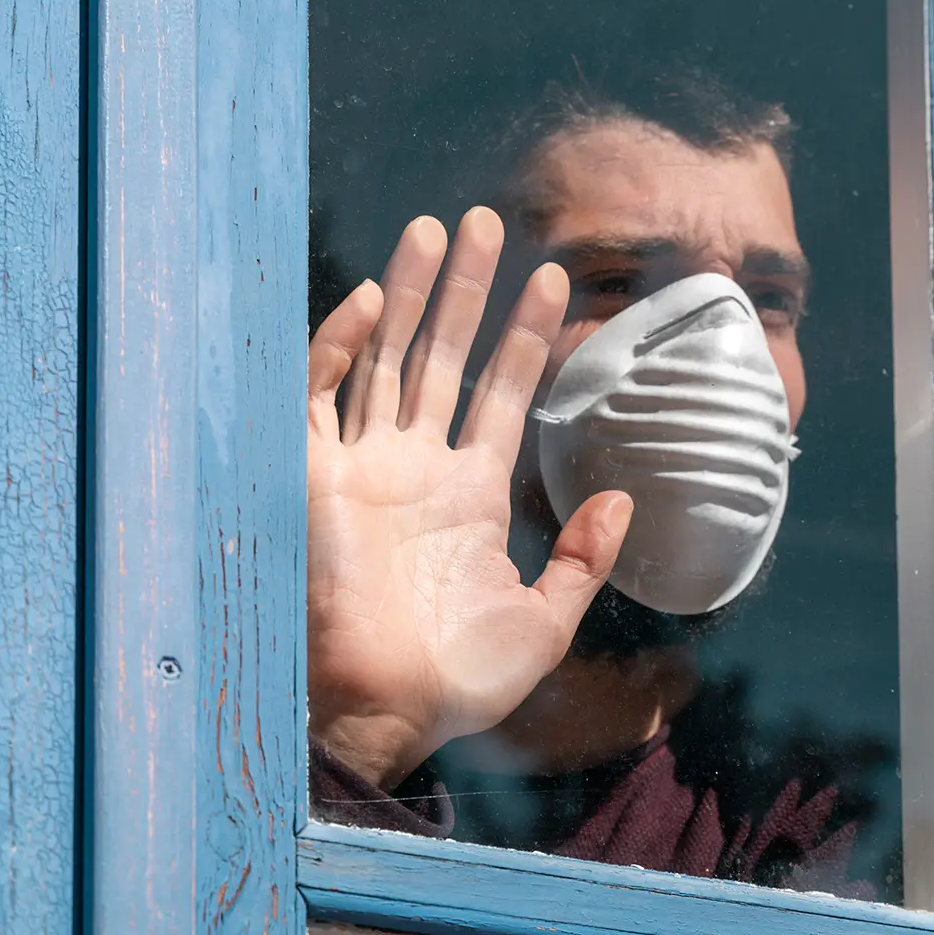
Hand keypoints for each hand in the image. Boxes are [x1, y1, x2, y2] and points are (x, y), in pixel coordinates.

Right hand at [307, 207, 633, 788]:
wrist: (382, 711)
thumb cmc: (457, 681)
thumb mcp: (543, 621)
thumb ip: (582, 558)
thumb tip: (624, 498)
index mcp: (467, 495)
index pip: (499, 392)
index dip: (525, 336)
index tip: (552, 278)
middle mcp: (413, 468)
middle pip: (441, 356)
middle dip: (463, 290)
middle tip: (484, 223)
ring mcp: (362, 465)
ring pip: (386, 357)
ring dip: (408, 293)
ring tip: (436, 228)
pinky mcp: (310, 474)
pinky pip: (319, 392)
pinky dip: (339, 343)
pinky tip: (370, 296)